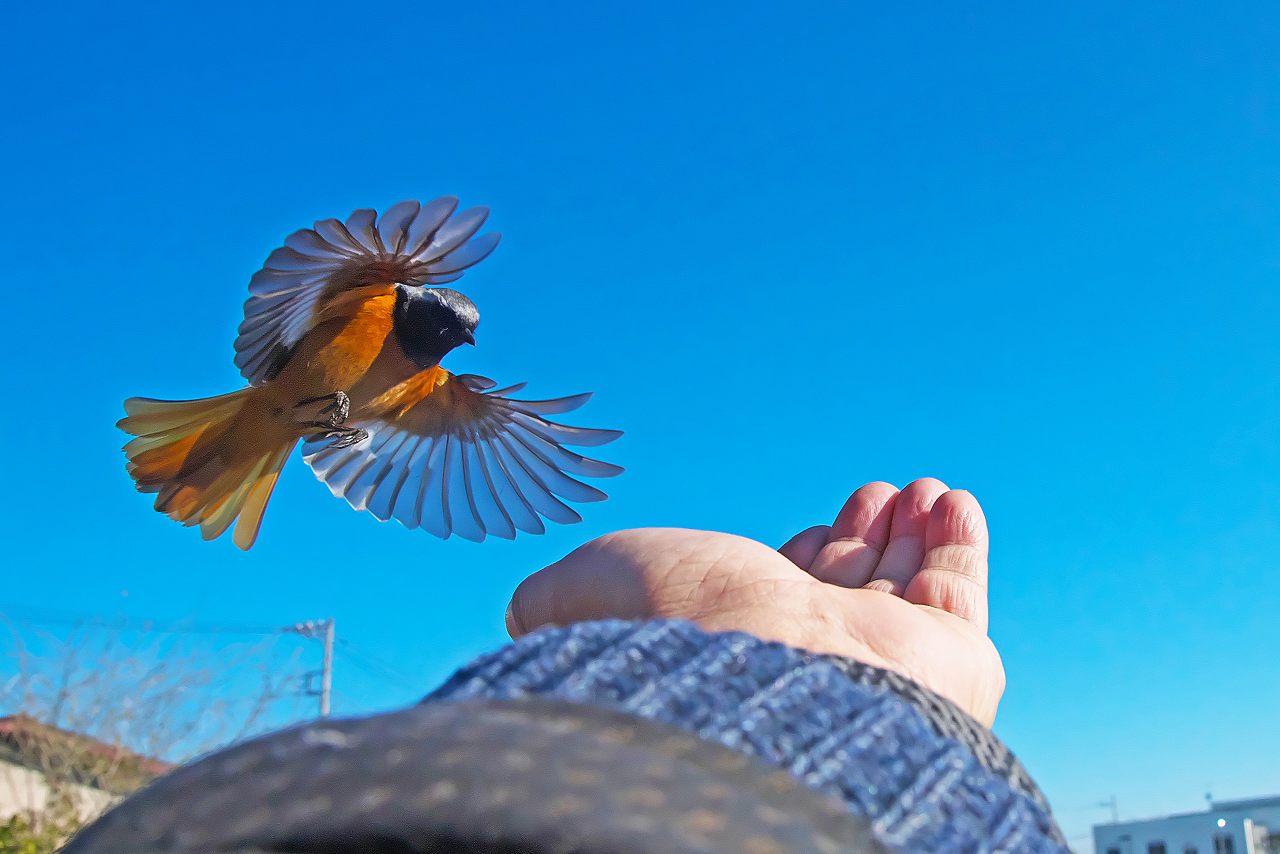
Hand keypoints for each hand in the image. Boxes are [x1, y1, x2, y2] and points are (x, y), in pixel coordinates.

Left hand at [506, 479, 1004, 724]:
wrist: (760, 686)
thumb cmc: (669, 636)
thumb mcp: (578, 591)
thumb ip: (552, 595)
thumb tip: (524, 607)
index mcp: (738, 648)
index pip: (782, 603)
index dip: (799, 560)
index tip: (807, 530)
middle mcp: (812, 661)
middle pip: (850, 592)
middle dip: (860, 539)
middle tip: (870, 496)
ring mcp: (887, 664)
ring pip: (908, 590)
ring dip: (911, 532)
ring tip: (917, 487)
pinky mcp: (953, 660)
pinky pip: (961, 590)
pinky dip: (960, 541)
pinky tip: (950, 499)